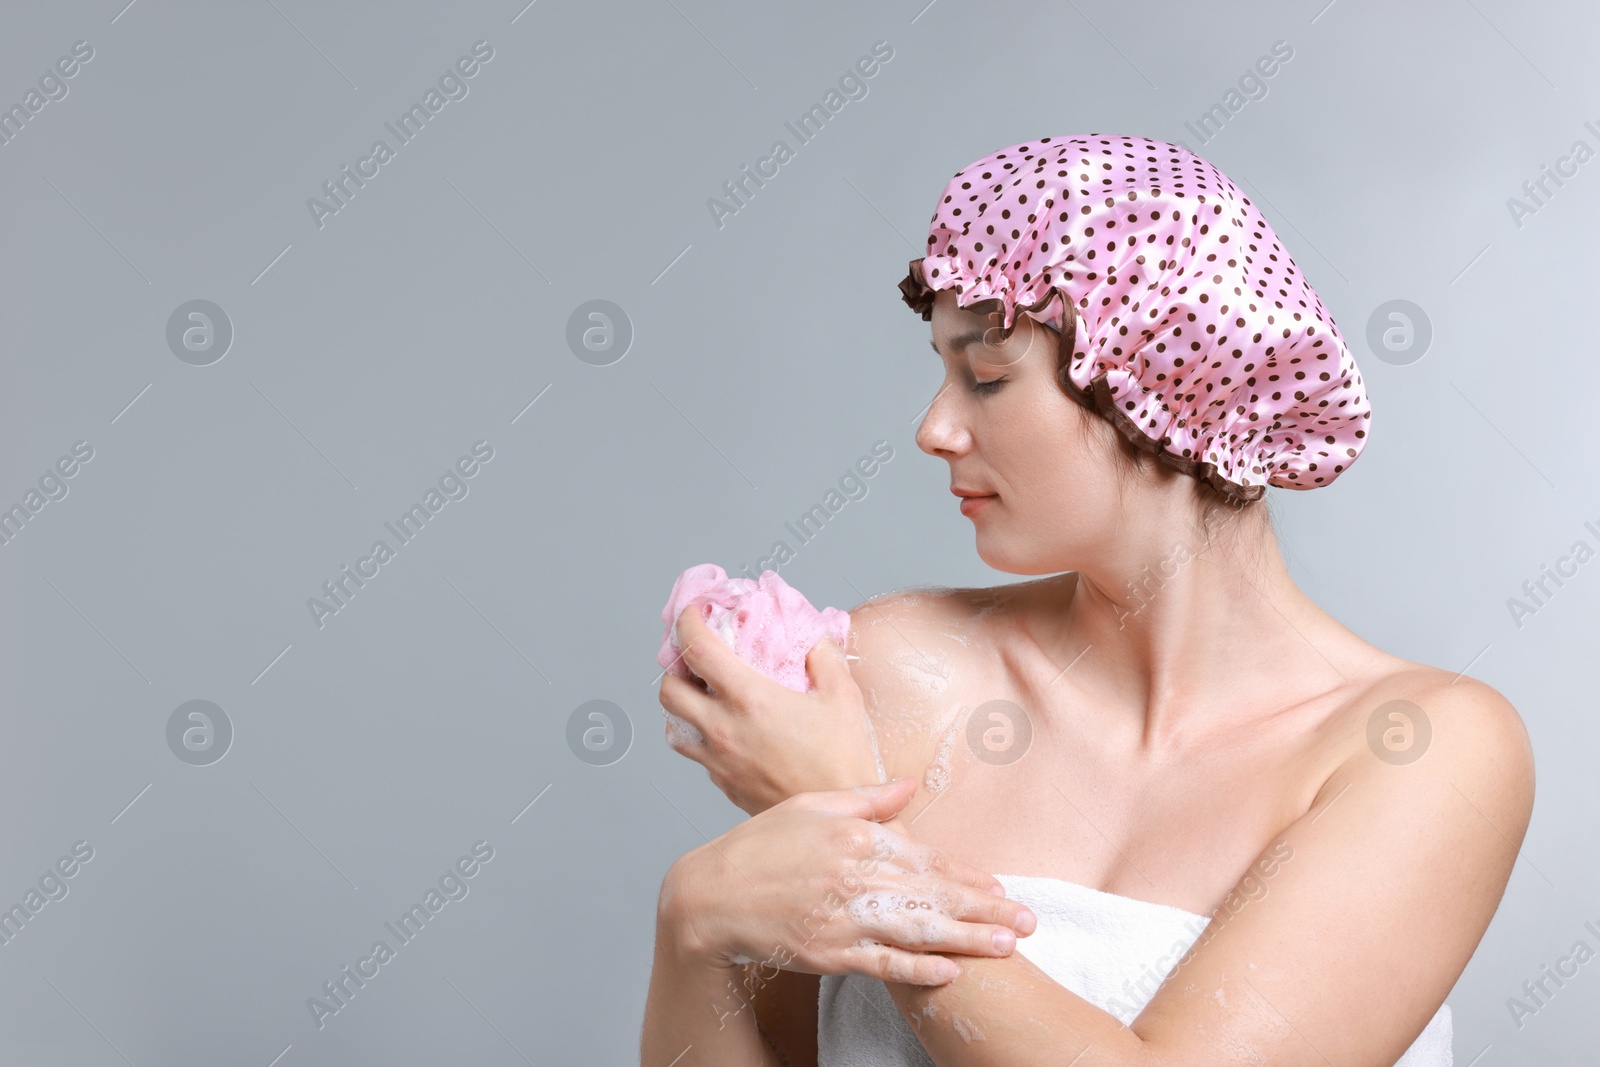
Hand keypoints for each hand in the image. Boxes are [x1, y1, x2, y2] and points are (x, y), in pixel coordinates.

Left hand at [659, 604, 882, 814]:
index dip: (688, 622)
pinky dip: (701, 734)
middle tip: (698, 656)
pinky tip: (728, 728)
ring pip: (673, 726)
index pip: (696, 649)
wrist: (839, 818)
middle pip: (668, 689)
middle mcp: (723, 730)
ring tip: (706, 694)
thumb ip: (821, 655)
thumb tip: (807, 635)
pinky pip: (696, 753)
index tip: (696, 612)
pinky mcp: (722, 784)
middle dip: (676, 666)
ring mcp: (718, 762)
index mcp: (749, 700)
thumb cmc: (844, 760)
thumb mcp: (842, 695)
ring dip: (682, 704)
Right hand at [659, 777, 1036, 986]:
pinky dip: (918, 968)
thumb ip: (866, 798)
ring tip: (1007, 946)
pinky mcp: (829, 953)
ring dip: (968, 939)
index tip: (1001, 885)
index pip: (926, 857)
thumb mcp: (811, 806)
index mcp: (855, 835)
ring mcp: (843, 918)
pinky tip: (951, 971)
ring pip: (919, 930)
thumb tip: (908, 786)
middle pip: (934, 894)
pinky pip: (883, 962)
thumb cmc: (759, 847)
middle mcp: (855, 876)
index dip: (967, 873)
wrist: (709, 897)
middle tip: (1027, 921)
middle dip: (985, 909)